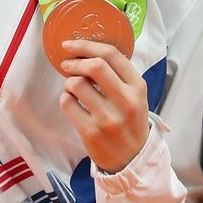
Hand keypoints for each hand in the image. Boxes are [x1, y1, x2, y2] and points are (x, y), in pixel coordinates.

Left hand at [58, 39, 149, 172]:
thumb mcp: (136, 95)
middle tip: (67, 64)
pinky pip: (68, 104)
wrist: (132, 159)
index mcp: (137, 87)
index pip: (112, 55)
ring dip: (69, 81)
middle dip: (76, 61)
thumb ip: (119, 74)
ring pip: (77, 84)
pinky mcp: (91, 133)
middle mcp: (125, 100)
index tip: (72, 44)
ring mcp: (108, 118)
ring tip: (73, 88)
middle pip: (95, 66)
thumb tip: (88, 52)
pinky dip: (65, 98)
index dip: (87, 45)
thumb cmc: (130, 120)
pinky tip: (72, 102)